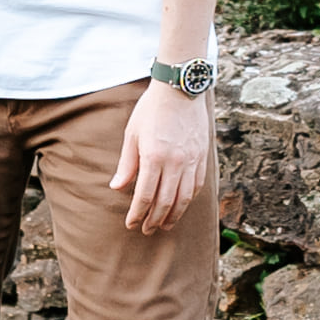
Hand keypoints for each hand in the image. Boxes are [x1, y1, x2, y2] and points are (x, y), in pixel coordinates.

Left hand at [116, 76, 211, 232]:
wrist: (179, 89)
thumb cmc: (151, 109)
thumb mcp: (132, 134)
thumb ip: (127, 164)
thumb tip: (117, 188)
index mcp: (154, 157)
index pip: (145, 195)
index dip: (137, 214)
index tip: (131, 224)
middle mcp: (175, 162)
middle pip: (165, 202)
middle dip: (154, 220)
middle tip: (146, 230)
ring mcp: (192, 160)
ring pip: (184, 198)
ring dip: (173, 216)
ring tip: (164, 225)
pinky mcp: (202, 156)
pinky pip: (197, 186)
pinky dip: (188, 200)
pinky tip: (180, 206)